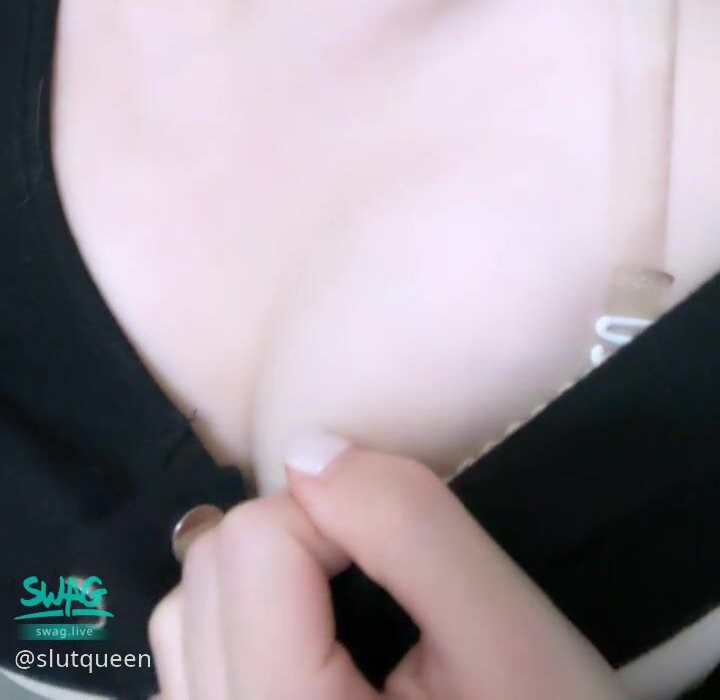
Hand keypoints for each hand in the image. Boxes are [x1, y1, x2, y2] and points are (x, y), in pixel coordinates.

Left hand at [148, 435, 624, 698]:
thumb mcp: (510, 635)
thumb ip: (409, 529)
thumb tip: (308, 450)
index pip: (254, 543)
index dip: (339, 518)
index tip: (409, 565)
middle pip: (208, 571)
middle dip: (298, 543)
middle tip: (386, 589)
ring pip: (182, 616)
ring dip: (259, 583)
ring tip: (349, 619)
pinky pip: (190, 668)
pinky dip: (240, 630)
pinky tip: (312, 652)